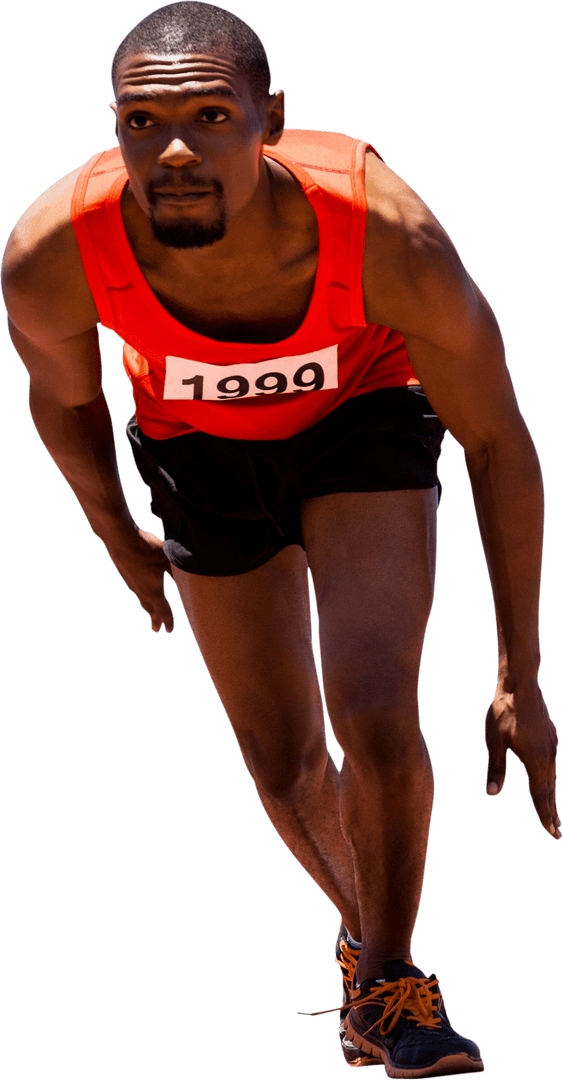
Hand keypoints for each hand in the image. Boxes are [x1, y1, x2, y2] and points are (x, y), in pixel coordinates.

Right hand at [106, 526, 174, 633]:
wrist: (118, 537)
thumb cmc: (146, 547)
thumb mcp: (168, 558)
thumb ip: (178, 572)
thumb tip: (191, 581)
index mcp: (153, 591)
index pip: (163, 611)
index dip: (168, 621)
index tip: (169, 631)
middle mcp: (140, 591)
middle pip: (150, 608)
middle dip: (155, 619)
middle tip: (156, 629)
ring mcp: (130, 583)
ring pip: (141, 599)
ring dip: (147, 607)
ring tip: (150, 611)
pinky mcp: (124, 574)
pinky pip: (135, 590)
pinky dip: (141, 595)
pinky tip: (141, 590)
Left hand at [485, 679, 559, 837]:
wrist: (521, 683)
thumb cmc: (503, 710)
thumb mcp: (494, 740)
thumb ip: (495, 767)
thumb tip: (491, 793)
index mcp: (535, 759)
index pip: (540, 794)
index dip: (544, 815)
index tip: (551, 833)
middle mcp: (548, 755)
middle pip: (550, 790)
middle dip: (552, 812)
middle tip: (556, 832)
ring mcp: (552, 745)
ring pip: (552, 777)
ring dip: (552, 796)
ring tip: (553, 812)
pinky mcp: (551, 736)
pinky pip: (552, 763)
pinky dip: (550, 778)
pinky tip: (547, 778)